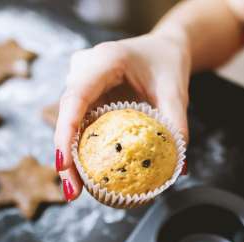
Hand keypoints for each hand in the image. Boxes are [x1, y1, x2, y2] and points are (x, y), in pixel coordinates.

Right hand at [54, 31, 190, 200]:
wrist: (164, 48)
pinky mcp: (86, 95)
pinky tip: (87, 175)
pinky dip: (83, 148)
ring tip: (76, 191)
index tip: (64, 164)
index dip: (66, 132)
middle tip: (72, 192)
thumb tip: (179, 170)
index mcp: (105, 60)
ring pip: (69, 122)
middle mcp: (84, 69)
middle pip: (67, 115)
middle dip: (66, 155)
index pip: (76, 97)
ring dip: (72, 156)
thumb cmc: (168, 64)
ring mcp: (81, 81)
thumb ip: (177, 125)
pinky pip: (80, 123)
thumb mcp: (176, 92)